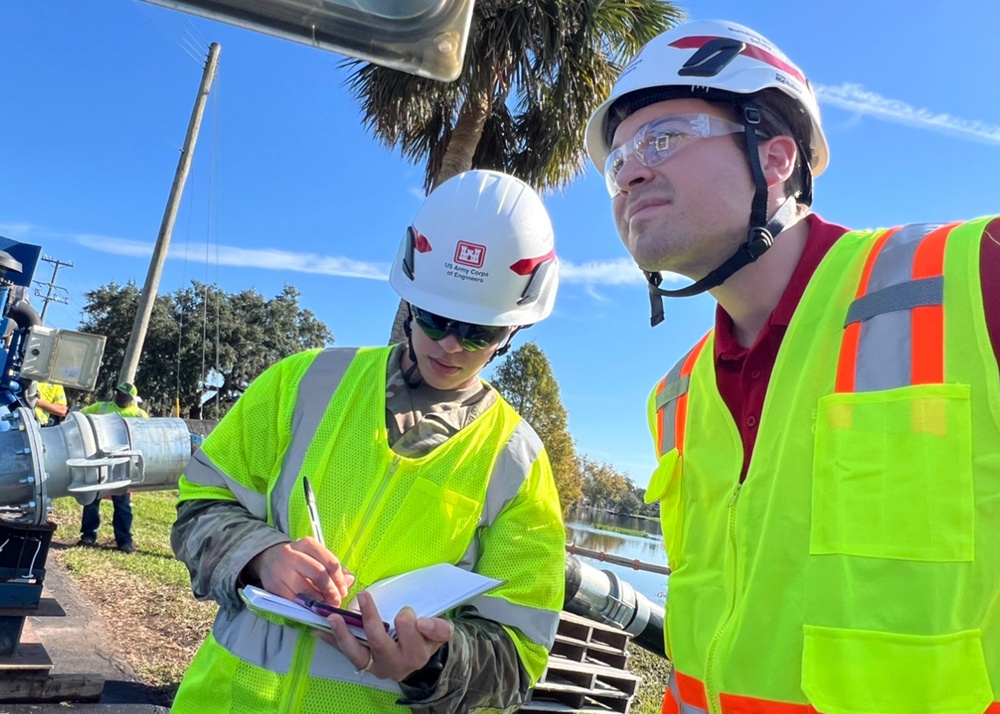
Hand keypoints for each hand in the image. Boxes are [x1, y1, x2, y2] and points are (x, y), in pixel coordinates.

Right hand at [250, 537, 353, 605]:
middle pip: (319, 574)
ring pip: (306, 589)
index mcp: (307, 544)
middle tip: (336, 601)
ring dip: (319, 601)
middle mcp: (293, 554)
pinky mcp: (274, 586)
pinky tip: (311, 607)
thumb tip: (350, 580)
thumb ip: (333, 567)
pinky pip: (294, 600)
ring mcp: (281, 571)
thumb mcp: (315, 556)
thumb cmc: (298, 559)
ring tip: (325, 605)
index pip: (330, 562)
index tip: (344, 591)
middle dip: (331, 591)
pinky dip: (305, 606)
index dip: (340, 579)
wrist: (268, 560)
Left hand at [316, 591, 452, 681]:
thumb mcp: (441, 632)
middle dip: (370, 619)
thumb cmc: (427, 639)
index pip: (411, 632)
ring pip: (358, 653)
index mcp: (417, 654)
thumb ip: (438, 627)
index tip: (409, 612)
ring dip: (343, 634)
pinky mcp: (363, 664)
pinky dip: (331, 640)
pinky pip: (346, 653)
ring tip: (333, 617)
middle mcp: (396, 664)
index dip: (410, 621)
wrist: (419, 660)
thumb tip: (423, 621)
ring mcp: (377, 666)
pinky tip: (318, 629)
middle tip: (364, 596)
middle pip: (381, 643)